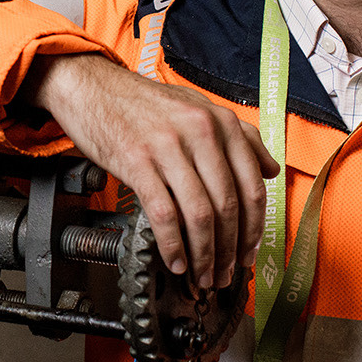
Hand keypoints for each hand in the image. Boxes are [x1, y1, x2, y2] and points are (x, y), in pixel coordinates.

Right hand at [20, 53, 277, 289]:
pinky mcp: (137, 161)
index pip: (251, 186)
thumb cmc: (142, 102)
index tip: (249, 252)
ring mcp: (168, 146)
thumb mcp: (198, 109)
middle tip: (225, 273)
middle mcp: (200, 132)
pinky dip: (173, 244)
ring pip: (199, 214)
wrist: (92, 86)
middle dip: (229, 249)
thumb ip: (239, 137)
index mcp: (220, 122)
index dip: (254, 228)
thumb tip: (270, 169)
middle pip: (228, 205)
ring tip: (202, 275)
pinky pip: (164, 213)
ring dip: (205, 254)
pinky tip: (175, 260)